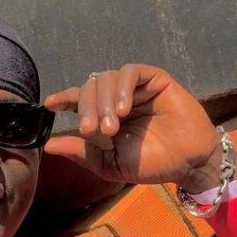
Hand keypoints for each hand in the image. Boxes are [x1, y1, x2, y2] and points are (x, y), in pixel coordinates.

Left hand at [43, 64, 233, 192]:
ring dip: (104, 102)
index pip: (80, 100)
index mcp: (106, 115)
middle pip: (91, 87)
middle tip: (93, 131)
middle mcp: (119, 98)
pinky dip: (122, 87)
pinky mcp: (155, 79)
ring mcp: (137, 87)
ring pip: (108, 78)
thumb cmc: (152, 164)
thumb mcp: (111, 164)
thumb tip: (49, 146)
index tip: (50, 104)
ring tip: (112, 127)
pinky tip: (124, 109)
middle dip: (88, 108)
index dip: (65, 98)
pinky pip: (131, 72)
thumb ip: (82, 153)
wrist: (188, 164)